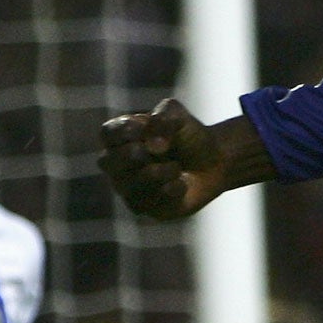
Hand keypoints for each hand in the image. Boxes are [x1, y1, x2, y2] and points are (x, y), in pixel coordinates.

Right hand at [99, 100, 262, 220]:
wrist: (216, 161)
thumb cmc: (190, 136)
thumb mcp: (178, 115)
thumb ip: (163, 118)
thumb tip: (153, 147)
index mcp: (121, 137)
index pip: (107, 133)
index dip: (126, 131)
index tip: (146, 127)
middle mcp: (118, 163)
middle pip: (106, 162)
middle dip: (133, 155)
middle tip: (162, 150)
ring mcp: (129, 186)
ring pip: (125, 187)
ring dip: (155, 174)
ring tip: (176, 168)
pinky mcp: (145, 207)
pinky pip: (144, 204)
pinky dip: (167, 192)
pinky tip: (181, 184)